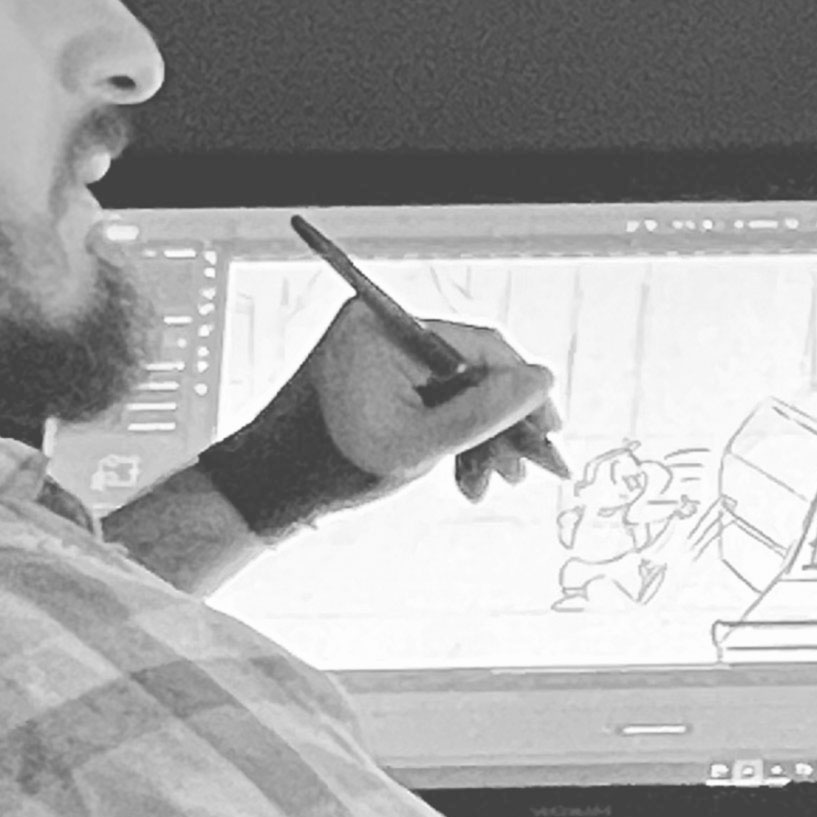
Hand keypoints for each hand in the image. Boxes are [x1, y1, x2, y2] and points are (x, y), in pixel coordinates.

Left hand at [298, 302, 562, 503]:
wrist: (266, 490)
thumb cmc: (329, 463)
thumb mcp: (421, 443)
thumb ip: (487, 412)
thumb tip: (542, 380)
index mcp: (385, 326)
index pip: (479, 347)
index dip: (522, 391)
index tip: (550, 432)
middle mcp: (382, 329)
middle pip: (469, 372)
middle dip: (499, 427)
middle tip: (525, 471)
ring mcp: (377, 354)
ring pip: (453, 393)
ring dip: (477, 441)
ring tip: (490, 485)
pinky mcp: (374, 379)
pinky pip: (428, 402)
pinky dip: (448, 439)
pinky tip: (464, 479)